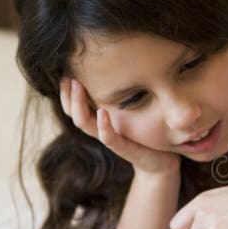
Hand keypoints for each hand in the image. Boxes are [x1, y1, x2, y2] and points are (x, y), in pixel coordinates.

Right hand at [60, 78, 179, 175]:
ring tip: (78, 86)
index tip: (65, 71)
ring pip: (85, 124)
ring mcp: (111, 139)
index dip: (67, 91)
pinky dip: (104, 126)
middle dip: (68, 95)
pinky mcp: (124, 149)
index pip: (74, 106)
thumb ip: (125, 94)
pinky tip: (102, 112)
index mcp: (101, 120)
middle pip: (74, 113)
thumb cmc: (146, 134)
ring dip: (79, 105)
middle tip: (67, 76)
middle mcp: (101, 129)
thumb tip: (121, 67)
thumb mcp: (134, 110)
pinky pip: (109, 138)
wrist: (162, 161)